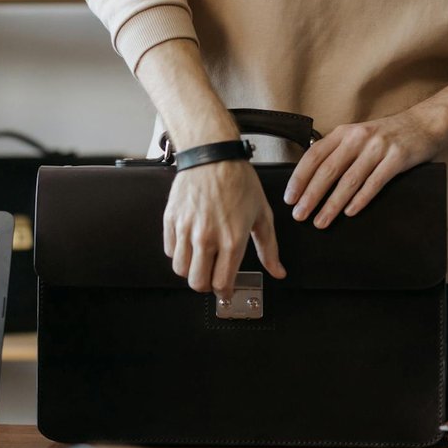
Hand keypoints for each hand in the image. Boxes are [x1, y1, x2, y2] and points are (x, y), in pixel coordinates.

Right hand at [163, 160, 284, 298]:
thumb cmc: (239, 181)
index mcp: (232, 240)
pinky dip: (178, 253)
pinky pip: (170, 250)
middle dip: (206, 286)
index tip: (225, 291)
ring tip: (200, 261)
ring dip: (191, 270)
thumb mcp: (262, 214)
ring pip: (180, 270)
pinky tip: (189, 244)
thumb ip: (269, 248)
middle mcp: (207, 238)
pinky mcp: (171, 219)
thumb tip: (278, 272)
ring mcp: (186, 229)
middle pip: (197, 283)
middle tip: (211, 278)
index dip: (224, 292)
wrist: (213, 154)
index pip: (221, 283)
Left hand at [285, 109, 442, 228]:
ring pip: (349, 180)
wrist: (425, 123)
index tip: (290, 197)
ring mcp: (378, 147)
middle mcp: (358, 138)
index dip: (299, 177)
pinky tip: (349, 212)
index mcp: (344, 133)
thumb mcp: (359, 137)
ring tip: (321, 221)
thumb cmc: (388, 135)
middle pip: (328, 170)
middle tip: (299, 214)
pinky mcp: (397, 158)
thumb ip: (338, 153)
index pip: (314, 156)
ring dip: (332, 204)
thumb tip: (312, 181)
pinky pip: (374, 182)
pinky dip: (360, 199)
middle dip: (311, 195)